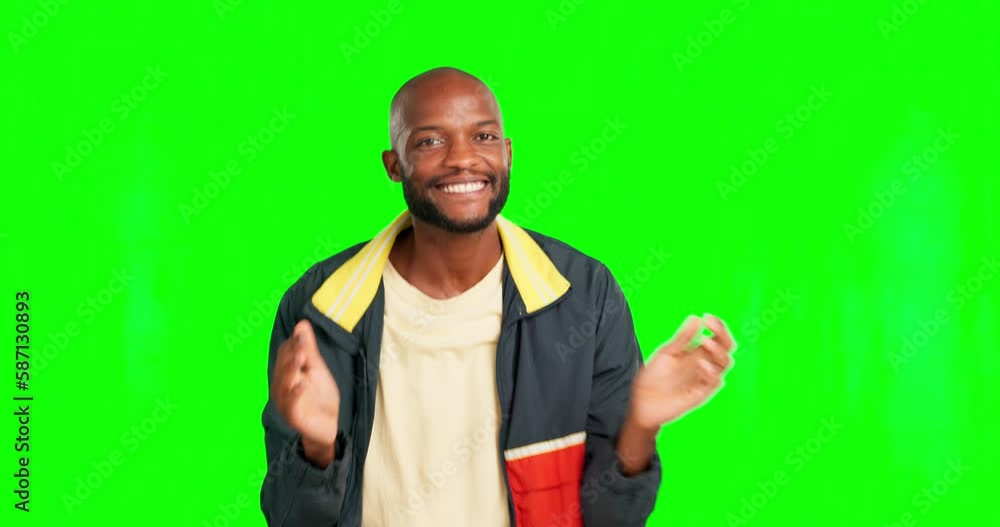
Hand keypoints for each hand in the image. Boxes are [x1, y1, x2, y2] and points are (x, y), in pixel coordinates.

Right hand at [272, 319, 340, 466]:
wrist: (327, 426)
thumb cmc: (320, 396)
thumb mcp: (317, 369)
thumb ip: (309, 348)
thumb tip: (301, 324)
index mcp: (285, 373)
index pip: (284, 354)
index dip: (293, 343)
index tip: (302, 332)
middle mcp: (281, 387)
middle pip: (283, 367)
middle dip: (291, 355)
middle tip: (301, 342)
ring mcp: (285, 402)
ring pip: (285, 384)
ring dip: (292, 370)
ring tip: (300, 357)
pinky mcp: (293, 416)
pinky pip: (292, 404)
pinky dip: (296, 394)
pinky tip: (303, 384)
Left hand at [628, 314, 735, 430]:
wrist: (642, 402)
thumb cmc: (653, 378)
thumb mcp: (667, 353)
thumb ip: (682, 338)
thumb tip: (696, 318)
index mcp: (697, 354)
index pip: (717, 338)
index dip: (717, 326)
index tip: (707, 317)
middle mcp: (704, 365)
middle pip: (725, 348)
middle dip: (722, 334)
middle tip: (710, 324)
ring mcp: (703, 379)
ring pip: (725, 363)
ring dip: (718, 350)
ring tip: (705, 341)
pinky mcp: (700, 394)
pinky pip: (714, 382)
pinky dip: (711, 371)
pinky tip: (701, 363)